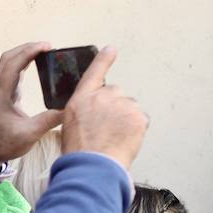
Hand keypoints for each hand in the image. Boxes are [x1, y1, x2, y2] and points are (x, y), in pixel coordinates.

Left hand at [0, 42, 65, 167]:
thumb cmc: (4, 144)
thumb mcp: (30, 134)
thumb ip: (50, 119)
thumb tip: (71, 108)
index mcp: (0, 95)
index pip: (13, 64)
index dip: (29, 52)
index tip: (47, 46)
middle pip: (7, 59)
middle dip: (26, 48)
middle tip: (46, 46)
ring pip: (6, 65)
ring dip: (22, 55)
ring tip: (41, 53)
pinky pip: (8, 74)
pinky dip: (20, 65)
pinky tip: (31, 67)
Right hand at [59, 46, 147, 169]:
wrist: (93, 164)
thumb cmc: (80, 150)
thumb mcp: (71, 124)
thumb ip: (87, 111)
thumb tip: (99, 113)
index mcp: (82, 98)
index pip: (95, 73)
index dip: (103, 60)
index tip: (111, 48)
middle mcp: (103, 96)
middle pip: (116, 95)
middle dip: (115, 108)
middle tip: (107, 129)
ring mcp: (123, 104)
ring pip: (129, 108)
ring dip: (126, 119)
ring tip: (114, 137)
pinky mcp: (139, 115)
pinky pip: (141, 119)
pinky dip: (136, 128)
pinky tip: (125, 139)